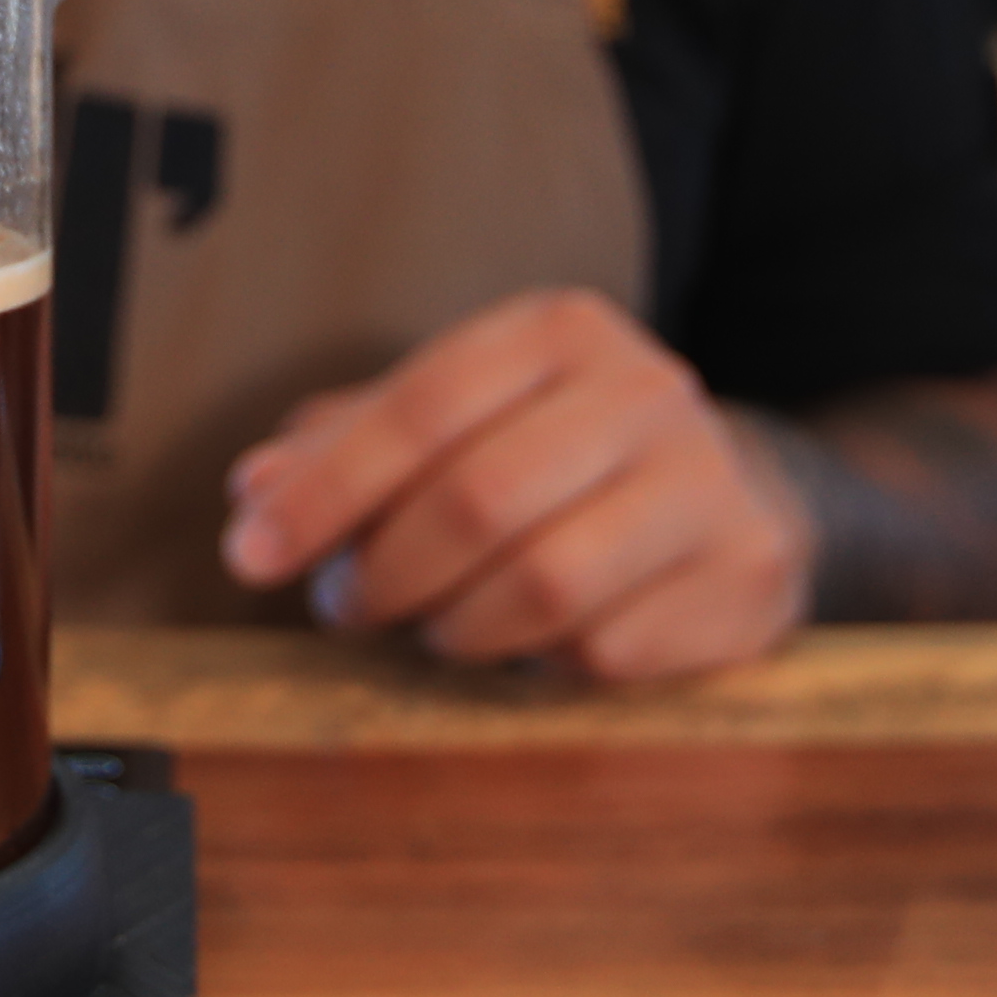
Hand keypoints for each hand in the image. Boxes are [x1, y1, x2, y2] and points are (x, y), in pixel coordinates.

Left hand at [215, 289, 816, 682]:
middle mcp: (646, 390)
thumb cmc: (556, 458)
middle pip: (479, 499)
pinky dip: (543, 665)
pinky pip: (607, 650)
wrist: (732, 495)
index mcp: (559, 331)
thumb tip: (255, 490)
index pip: (423, 407)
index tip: (251, 556)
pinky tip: (533, 645)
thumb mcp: (457, 421)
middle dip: (386, 572)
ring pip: (547, 584)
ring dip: (460, 628)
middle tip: (348, 607)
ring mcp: (708, 483)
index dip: (326, 490)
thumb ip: (352, 446)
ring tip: (436, 627)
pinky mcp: (745, 575)